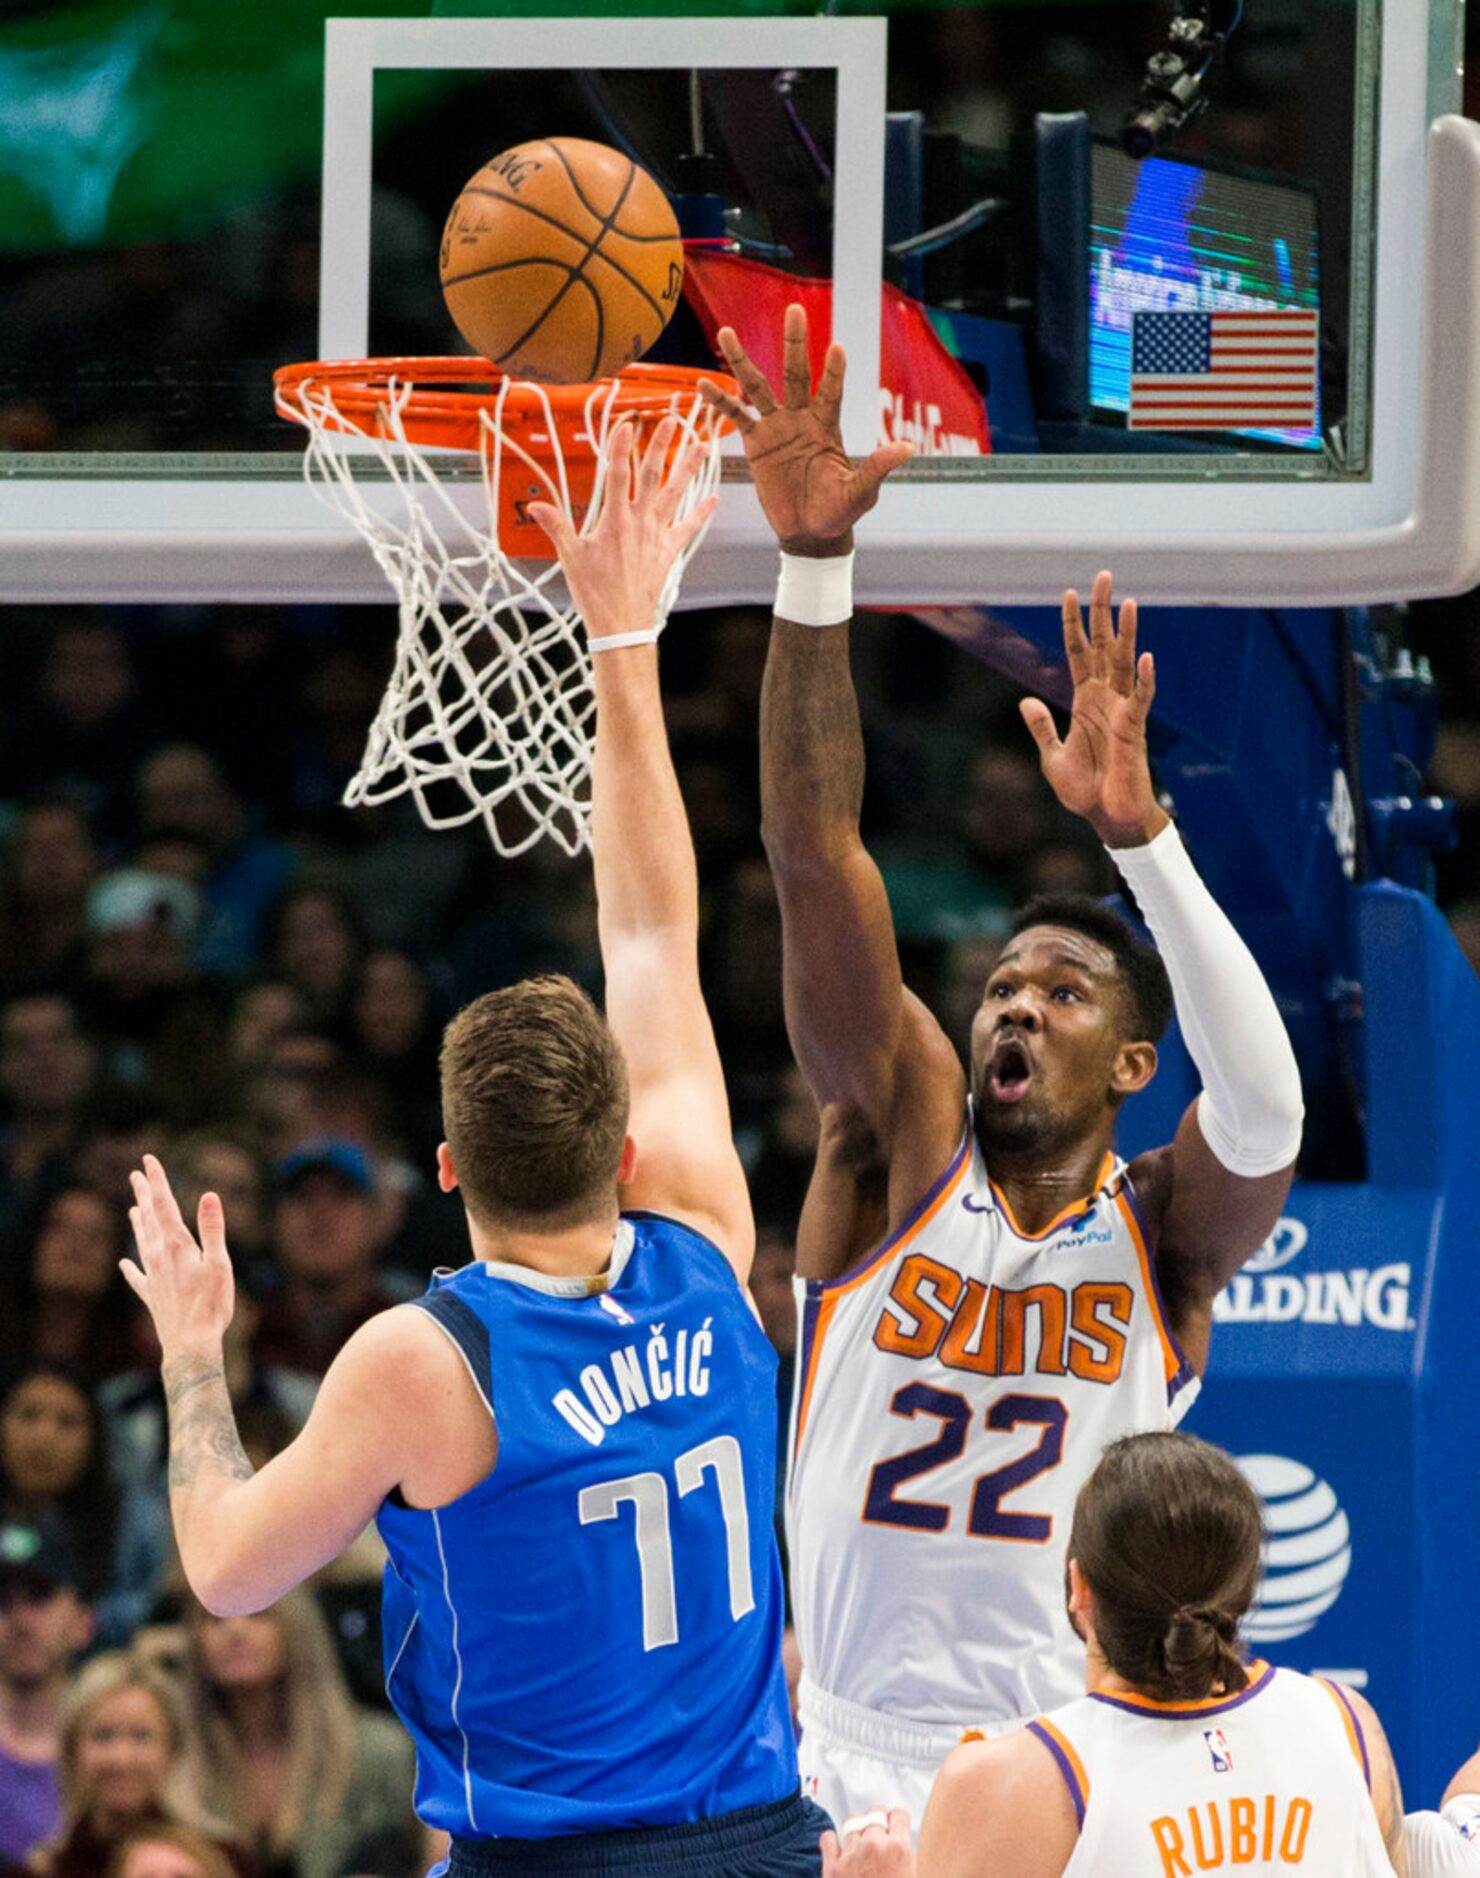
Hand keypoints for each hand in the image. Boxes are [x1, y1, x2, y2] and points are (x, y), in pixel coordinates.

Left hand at [123, 1154, 234, 1360]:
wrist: (190, 1345)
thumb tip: (209, 1194)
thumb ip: (213, 1229)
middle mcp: (160, 1256)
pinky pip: (137, 1277)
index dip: (157, 1181)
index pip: (165, 1205)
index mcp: (177, 1245)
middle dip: (144, 1194)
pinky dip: (131, 1267)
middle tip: (135, 1174)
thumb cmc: (211, 1305)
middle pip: (149, 1218)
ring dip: (138, 1222)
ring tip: (132, 1207)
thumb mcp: (219, 1263)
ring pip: (142, 1242)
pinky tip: (125, 1263)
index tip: (149, 1160)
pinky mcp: (152, 1295)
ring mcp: (153, 1276)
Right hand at [527, 417, 716, 640]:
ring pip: (676, 495)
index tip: (627, 423)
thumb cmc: (595, 593)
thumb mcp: (570, 558)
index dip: (621, 446)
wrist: (621, 624)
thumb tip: (536, 506)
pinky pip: (687, 527)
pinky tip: (714, 498)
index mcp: (614, 521)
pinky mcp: (668, 551)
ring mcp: (657, 536)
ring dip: (688, 469)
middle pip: (653, 475)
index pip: (618, 474)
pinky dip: (701, 513)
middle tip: (672, 421)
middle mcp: (639, 523)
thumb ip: (555, 527)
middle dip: (662, 445)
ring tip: (701, 446)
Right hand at [697, 303, 911, 555]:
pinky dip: (720, 401)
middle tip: (794, 310)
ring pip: (758, 387)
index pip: (831, 392)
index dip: (834, 372)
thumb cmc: (840, 512)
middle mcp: (801, 418)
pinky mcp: (756, 443)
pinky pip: (736, 417)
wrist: (810, 533)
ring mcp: (777, 427)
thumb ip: (877, 468)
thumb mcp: (861, 492)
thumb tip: (908, 448)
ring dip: (742, 361)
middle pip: (796, 373)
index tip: (837, 347)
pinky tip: (703, 384)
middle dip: (795, 343)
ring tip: (727, 331)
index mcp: (828, 426)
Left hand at [821, 1808, 914, 1877]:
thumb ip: (912, 1859)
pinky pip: (828, 1839)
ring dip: (857, 1829)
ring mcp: (851, 1854)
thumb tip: (910, 1851)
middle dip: (878, 1822)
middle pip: (875, 1812)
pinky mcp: (832, 1868)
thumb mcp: (916, 1875)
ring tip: (861, 1842)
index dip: (898, 1821)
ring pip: (851, 1821)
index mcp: (898, 1849)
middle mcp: (874, 1845)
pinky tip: (837, 1847)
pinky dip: (831, 1841)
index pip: (899, 1814)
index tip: (897, 1825)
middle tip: (880, 1836)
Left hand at [1019, 570, 1167, 847]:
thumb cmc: (1085, 791)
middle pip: (1103, 646)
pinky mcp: (1134, 729)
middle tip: (1104, 576)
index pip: (1078, 653)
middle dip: (1102, 612)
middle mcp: (1105, 698)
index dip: (1073, 624)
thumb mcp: (1052, 758)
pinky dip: (1143, 680)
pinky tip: (1145, 657)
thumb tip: (1024, 702)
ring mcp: (1121, 711)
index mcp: (1084, 701)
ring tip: (1129, 602)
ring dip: (1126, 633)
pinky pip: (1140, 699)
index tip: (1069, 593)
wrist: (1107, 818)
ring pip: (1124, 663)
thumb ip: (1041, 728)